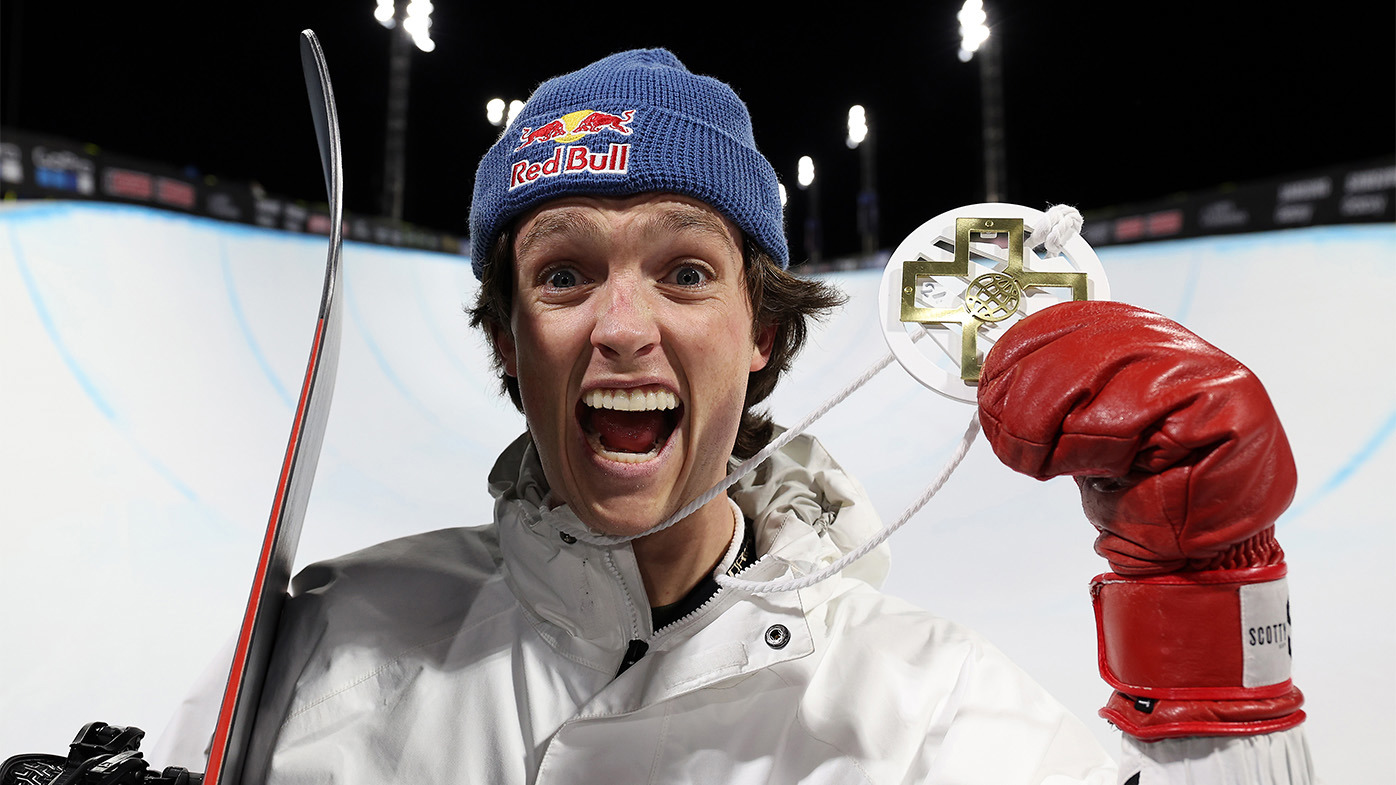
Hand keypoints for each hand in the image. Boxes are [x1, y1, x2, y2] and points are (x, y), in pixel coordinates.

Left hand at [978, 301, 1303, 738]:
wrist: (1195, 553)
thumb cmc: (1140, 497)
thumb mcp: (1079, 438)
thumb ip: (1052, 401)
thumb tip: (995, 384)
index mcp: (1129, 339)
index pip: (1066, 320)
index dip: (1019, 354)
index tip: (989, 392)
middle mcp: (1167, 343)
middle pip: (1079, 347)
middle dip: (1030, 402)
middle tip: (1016, 448)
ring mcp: (1202, 367)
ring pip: (1103, 378)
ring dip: (1067, 435)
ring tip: (1064, 467)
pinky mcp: (1226, 401)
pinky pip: (1143, 412)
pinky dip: (1110, 448)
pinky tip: (1116, 471)